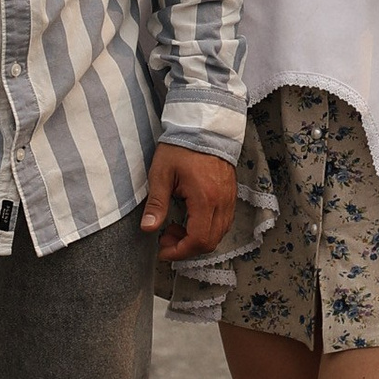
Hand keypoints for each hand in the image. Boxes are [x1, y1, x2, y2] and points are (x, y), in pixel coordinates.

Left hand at [142, 144, 236, 263]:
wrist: (205, 127)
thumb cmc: (181, 147)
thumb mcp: (161, 174)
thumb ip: (156, 204)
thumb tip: (148, 229)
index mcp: (205, 199)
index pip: (198, 240)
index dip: (179, 252)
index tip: (163, 250)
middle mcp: (222, 202)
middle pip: (210, 242)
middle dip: (186, 248)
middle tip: (166, 238)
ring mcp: (229, 199)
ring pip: (218, 234)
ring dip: (196, 239)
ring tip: (175, 228)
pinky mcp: (230, 195)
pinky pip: (223, 222)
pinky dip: (206, 229)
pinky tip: (190, 219)